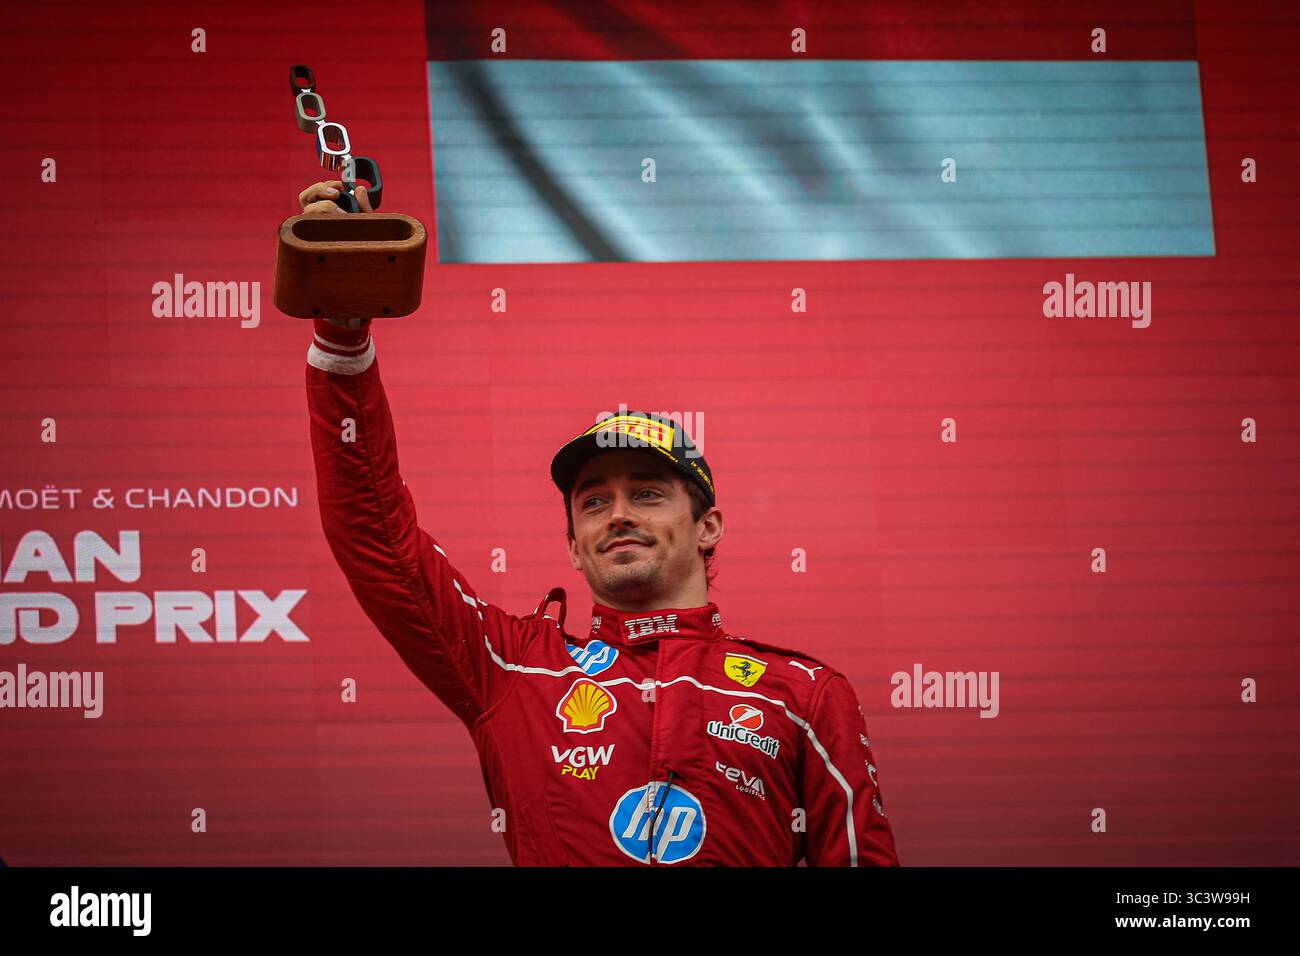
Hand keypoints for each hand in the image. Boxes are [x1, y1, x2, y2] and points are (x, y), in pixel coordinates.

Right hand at [297, 181, 372, 328]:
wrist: (354, 295)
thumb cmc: (358, 257)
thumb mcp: (366, 231)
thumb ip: (364, 210)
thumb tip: (360, 188)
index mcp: (323, 217)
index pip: (312, 195)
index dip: (322, 186)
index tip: (340, 186)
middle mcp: (312, 226)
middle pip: (306, 200)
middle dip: (320, 193)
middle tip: (338, 196)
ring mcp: (310, 240)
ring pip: (303, 215)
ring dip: (319, 208)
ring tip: (338, 213)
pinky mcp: (308, 256)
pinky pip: (300, 242)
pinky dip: (311, 233)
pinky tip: (330, 233)